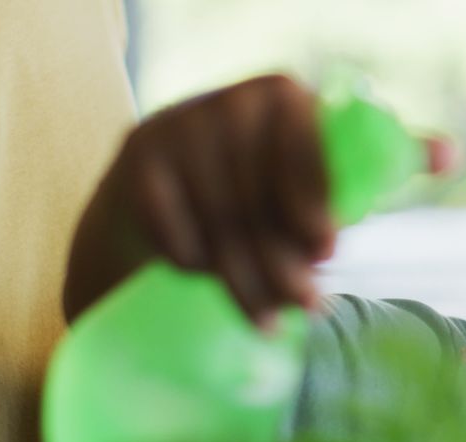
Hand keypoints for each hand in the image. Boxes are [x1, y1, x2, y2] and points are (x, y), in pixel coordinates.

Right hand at [65, 75, 333, 327]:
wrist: (161, 180)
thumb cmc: (257, 186)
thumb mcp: (297, 189)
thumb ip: (319, 215)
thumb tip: (320, 257)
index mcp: (284, 96)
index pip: (305, 147)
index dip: (315, 203)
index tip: (326, 252)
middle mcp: (231, 101)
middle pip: (259, 196)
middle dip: (284, 262)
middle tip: (307, 306)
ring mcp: (178, 125)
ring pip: (219, 221)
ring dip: (245, 281)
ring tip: (268, 321)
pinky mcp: (139, 157)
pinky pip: (175, 229)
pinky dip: (195, 264)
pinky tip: (210, 277)